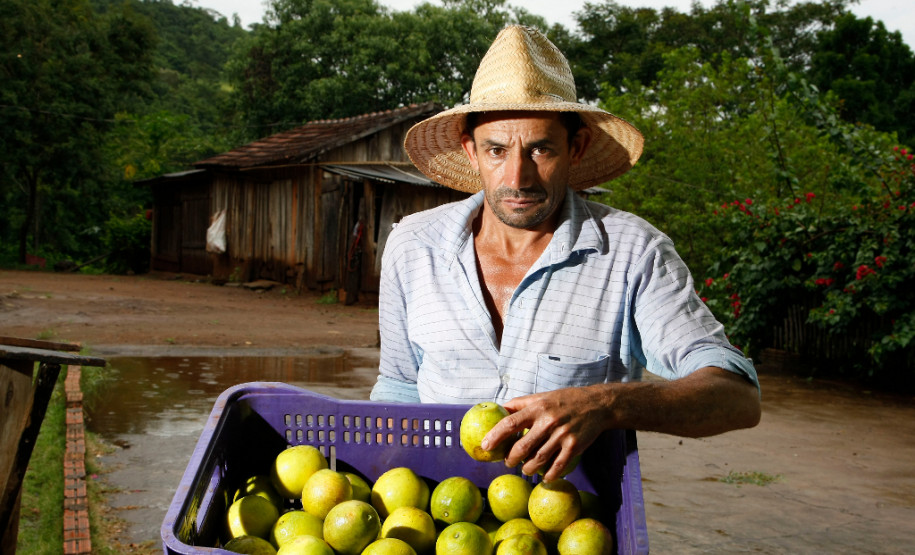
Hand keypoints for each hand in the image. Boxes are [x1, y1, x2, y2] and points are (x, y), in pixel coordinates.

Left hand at [481, 385, 609, 481]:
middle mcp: (549, 421)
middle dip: (511, 459)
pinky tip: (544, 477)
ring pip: (538, 459)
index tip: (486, 446)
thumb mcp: (541, 397)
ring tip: (525, 469)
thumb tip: (497, 411)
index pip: (510, 422)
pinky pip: (558, 466)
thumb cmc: (564, 400)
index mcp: (537, 408)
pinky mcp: (575, 447)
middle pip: (522, 447)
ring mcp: (562, 435)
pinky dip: (548, 475)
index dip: (495, 436)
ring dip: (527, 469)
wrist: (597, 404)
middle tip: (508, 462)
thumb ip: (519, 404)